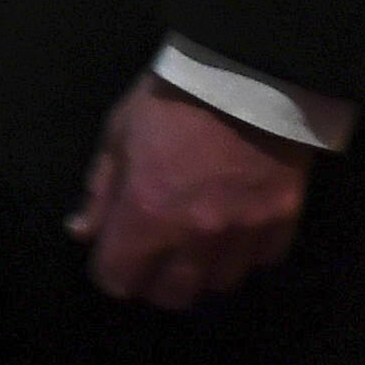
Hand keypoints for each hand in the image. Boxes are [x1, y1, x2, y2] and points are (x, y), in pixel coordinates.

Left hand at [68, 73, 312, 309]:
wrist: (251, 68)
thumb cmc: (173, 96)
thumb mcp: (120, 132)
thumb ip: (101, 190)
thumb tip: (82, 233)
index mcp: (146, 213)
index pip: (118, 280)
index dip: (111, 270)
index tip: (115, 254)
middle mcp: (194, 236)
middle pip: (171, 296)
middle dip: (156, 280)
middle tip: (156, 252)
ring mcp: (243, 233)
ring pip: (218, 285)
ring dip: (203, 270)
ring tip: (199, 240)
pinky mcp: (283, 221)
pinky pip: (261, 260)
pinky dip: (246, 251)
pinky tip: (238, 224)